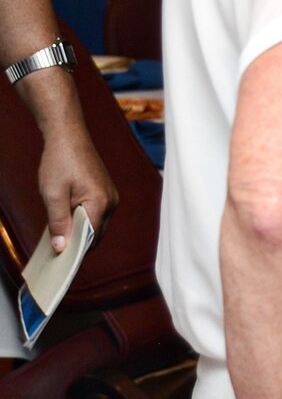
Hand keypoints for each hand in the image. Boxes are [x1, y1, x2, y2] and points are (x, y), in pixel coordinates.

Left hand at [36, 103, 117, 253]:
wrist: (68, 136)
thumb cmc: (60, 162)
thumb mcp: (52, 195)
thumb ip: (58, 223)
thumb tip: (61, 247)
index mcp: (101, 203)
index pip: (91, 238)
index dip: (75, 252)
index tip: (58, 262)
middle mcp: (111, 201)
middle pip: (96, 234)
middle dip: (77, 244)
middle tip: (54, 251)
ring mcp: (110, 196)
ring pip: (96, 225)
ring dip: (79, 232)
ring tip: (57, 235)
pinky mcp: (105, 192)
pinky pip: (95, 214)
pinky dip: (82, 221)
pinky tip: (65, 220)